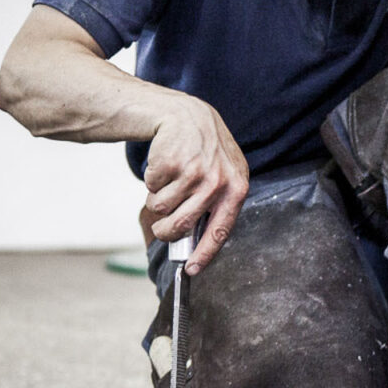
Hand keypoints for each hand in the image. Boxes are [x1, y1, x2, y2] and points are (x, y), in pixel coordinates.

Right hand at [140, 93, 247, 274]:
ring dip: (157, 199)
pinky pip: (150, 187)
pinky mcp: (171, 161)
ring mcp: (194, 171)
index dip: (205, 253)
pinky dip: (152, 180)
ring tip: (170, 181)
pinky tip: (165, 164)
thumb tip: (192, 245)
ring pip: (161, 207)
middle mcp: (218, 182)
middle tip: (160, 227)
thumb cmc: (205, 154)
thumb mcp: (222, 176)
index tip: (192, 270)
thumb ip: (214, 206)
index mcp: (237, 189)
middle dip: (165, 231)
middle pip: (182, 224)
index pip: (221, 230)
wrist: (188, 117)